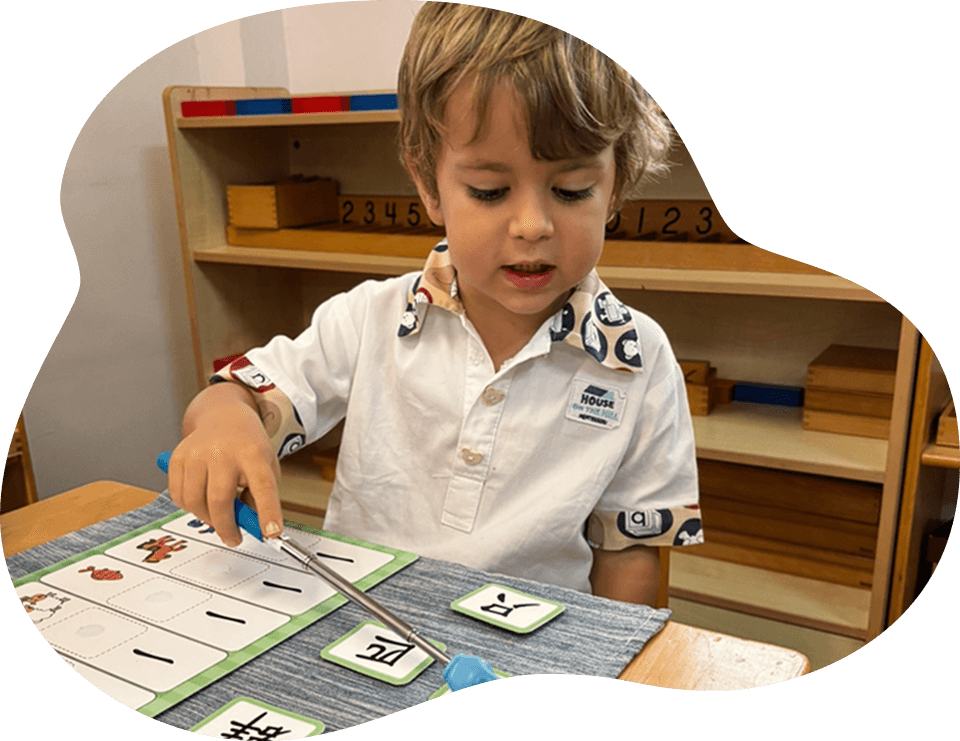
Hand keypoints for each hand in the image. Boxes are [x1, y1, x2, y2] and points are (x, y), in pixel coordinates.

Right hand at [167, 392, 282, 546]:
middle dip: (227, 527)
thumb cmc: (248, 445)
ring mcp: (197, 453)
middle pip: (220, 500)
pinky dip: (190, 507)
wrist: (223, 415)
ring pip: (195, 502)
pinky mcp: (178, 457)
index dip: (267, 512)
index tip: (272, 533)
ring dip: (207, 518)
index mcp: (253, 453)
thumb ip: (260, 495)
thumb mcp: (266, 464)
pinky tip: (201, 502)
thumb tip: (250, 526)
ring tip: (218, 516)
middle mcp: (223, 451)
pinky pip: (178, 496)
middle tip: (234, 538)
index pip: (263, 486)